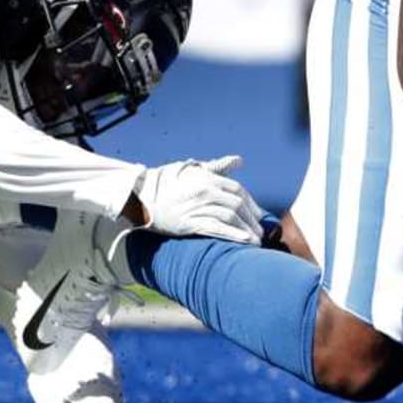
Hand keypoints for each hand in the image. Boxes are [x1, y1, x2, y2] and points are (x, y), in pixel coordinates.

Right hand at [135, 155, 264, 242]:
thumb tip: (239, 160)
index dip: (251, 205)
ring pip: (230, 217)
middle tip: (261, 232)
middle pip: (237, 205)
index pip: (238, 191)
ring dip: (246, 230)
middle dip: (252, 220)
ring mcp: (197, 207)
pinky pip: (216, 229)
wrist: (142, 198)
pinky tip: (244, 242)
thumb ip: (218, 167)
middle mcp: (205, 191)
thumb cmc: (170, 183)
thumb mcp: (194, 170)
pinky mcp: (189, 223)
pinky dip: (233, 235)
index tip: (258, 216)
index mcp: (208, 178)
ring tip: (256, 241)